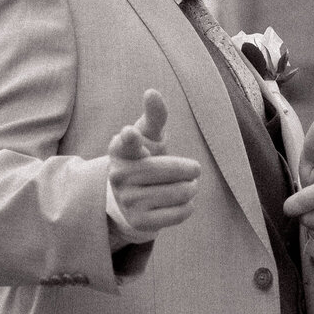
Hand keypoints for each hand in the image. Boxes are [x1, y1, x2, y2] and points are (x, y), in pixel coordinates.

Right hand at [107, 89, 200, 243]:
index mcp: (121, 149)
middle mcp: (120, 175)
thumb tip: (152, 92)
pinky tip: (182, 202)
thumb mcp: (149, 135)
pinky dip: (188, 206)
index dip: (130, 138)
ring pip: (180, 193)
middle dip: (190, 170)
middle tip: (193, 170)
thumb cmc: (145, 157)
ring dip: (192, 189)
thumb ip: (155, 115)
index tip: (130, 133)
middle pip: (172, 169)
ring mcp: (128, 200)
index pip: (126, 142)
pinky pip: (179, 213)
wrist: (131, 198)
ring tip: (188, 186)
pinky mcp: (139, 221)